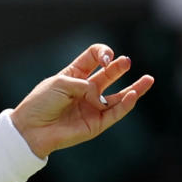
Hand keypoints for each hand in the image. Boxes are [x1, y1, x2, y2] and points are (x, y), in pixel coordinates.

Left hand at [10, 44, 153, 158]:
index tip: (104, 57)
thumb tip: (101, 98)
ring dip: (134, 88)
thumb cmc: (41, 103)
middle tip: (126, 61)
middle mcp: (85, 90)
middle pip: (108, 75)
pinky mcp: (96, 123)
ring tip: (149, 79)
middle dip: (118, 68)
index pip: (92, 58)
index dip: (101, 54)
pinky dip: (126, 104)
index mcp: (73, 75)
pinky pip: (115, 113)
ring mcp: (92, 106)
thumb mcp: (61, 83)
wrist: (32, 128)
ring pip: (119, 96)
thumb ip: (85, 85)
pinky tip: (133, 95)